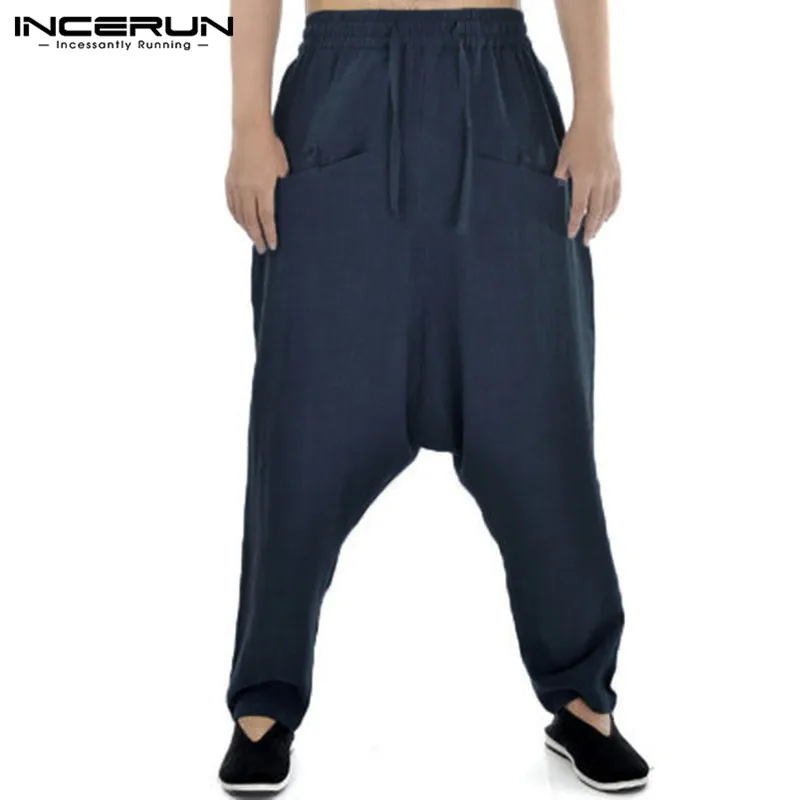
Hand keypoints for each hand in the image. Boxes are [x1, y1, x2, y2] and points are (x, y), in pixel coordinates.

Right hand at [226, 124, 289, 252]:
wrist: (250, 129)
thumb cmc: (270, 146)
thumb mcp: (283, 168)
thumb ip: (282, 187)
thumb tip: (284, 201)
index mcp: (263, 188)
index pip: (266, 218)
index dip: (270, 234)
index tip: (273, 245)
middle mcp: (247, 190)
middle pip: (251, 221)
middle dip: (257, 237)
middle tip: (263, 250)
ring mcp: (236, 186)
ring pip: (240, 215)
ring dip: (246, 229)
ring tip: (253, 239)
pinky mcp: (229, 181)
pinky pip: (231, 204)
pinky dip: (236, 216)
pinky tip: (240, 222)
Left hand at [554, 111, 620, 245]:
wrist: (596, 121)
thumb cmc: (576, 139)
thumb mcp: (563, 159)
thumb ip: (561, 176)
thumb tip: (560, 190)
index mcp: (584, 179)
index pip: (579, 208)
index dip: (575, 223)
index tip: (571, 234)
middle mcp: (599, 181)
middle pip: (595, 212)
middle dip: (590, 228)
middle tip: (586, 241)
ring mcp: (610, 177)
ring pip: (608, 206)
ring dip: (601, 221)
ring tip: (596, 231)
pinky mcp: (617, 172)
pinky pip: (616, 196)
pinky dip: (612, 208)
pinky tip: (607, 216)